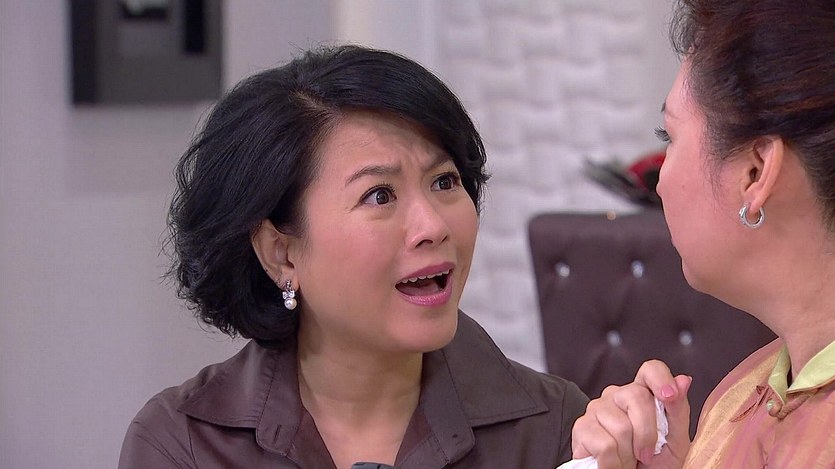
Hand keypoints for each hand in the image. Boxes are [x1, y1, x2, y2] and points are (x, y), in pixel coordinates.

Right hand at [570, 360, 692, 468]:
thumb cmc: (654, 463)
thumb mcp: (675, 440)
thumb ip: (678, 410)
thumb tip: (683, 380)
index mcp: (642, 394)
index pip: (651, 370)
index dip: (660, 378)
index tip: (669, 396)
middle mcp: (617, 395)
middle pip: (637, 396)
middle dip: (647, 434)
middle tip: (646, 455)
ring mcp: (597, 408)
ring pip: (621, 426)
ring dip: (629, 455)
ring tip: (628, 460)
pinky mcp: (581, 427)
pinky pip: (605, 444)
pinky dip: (614, 463)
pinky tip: (613, 463)